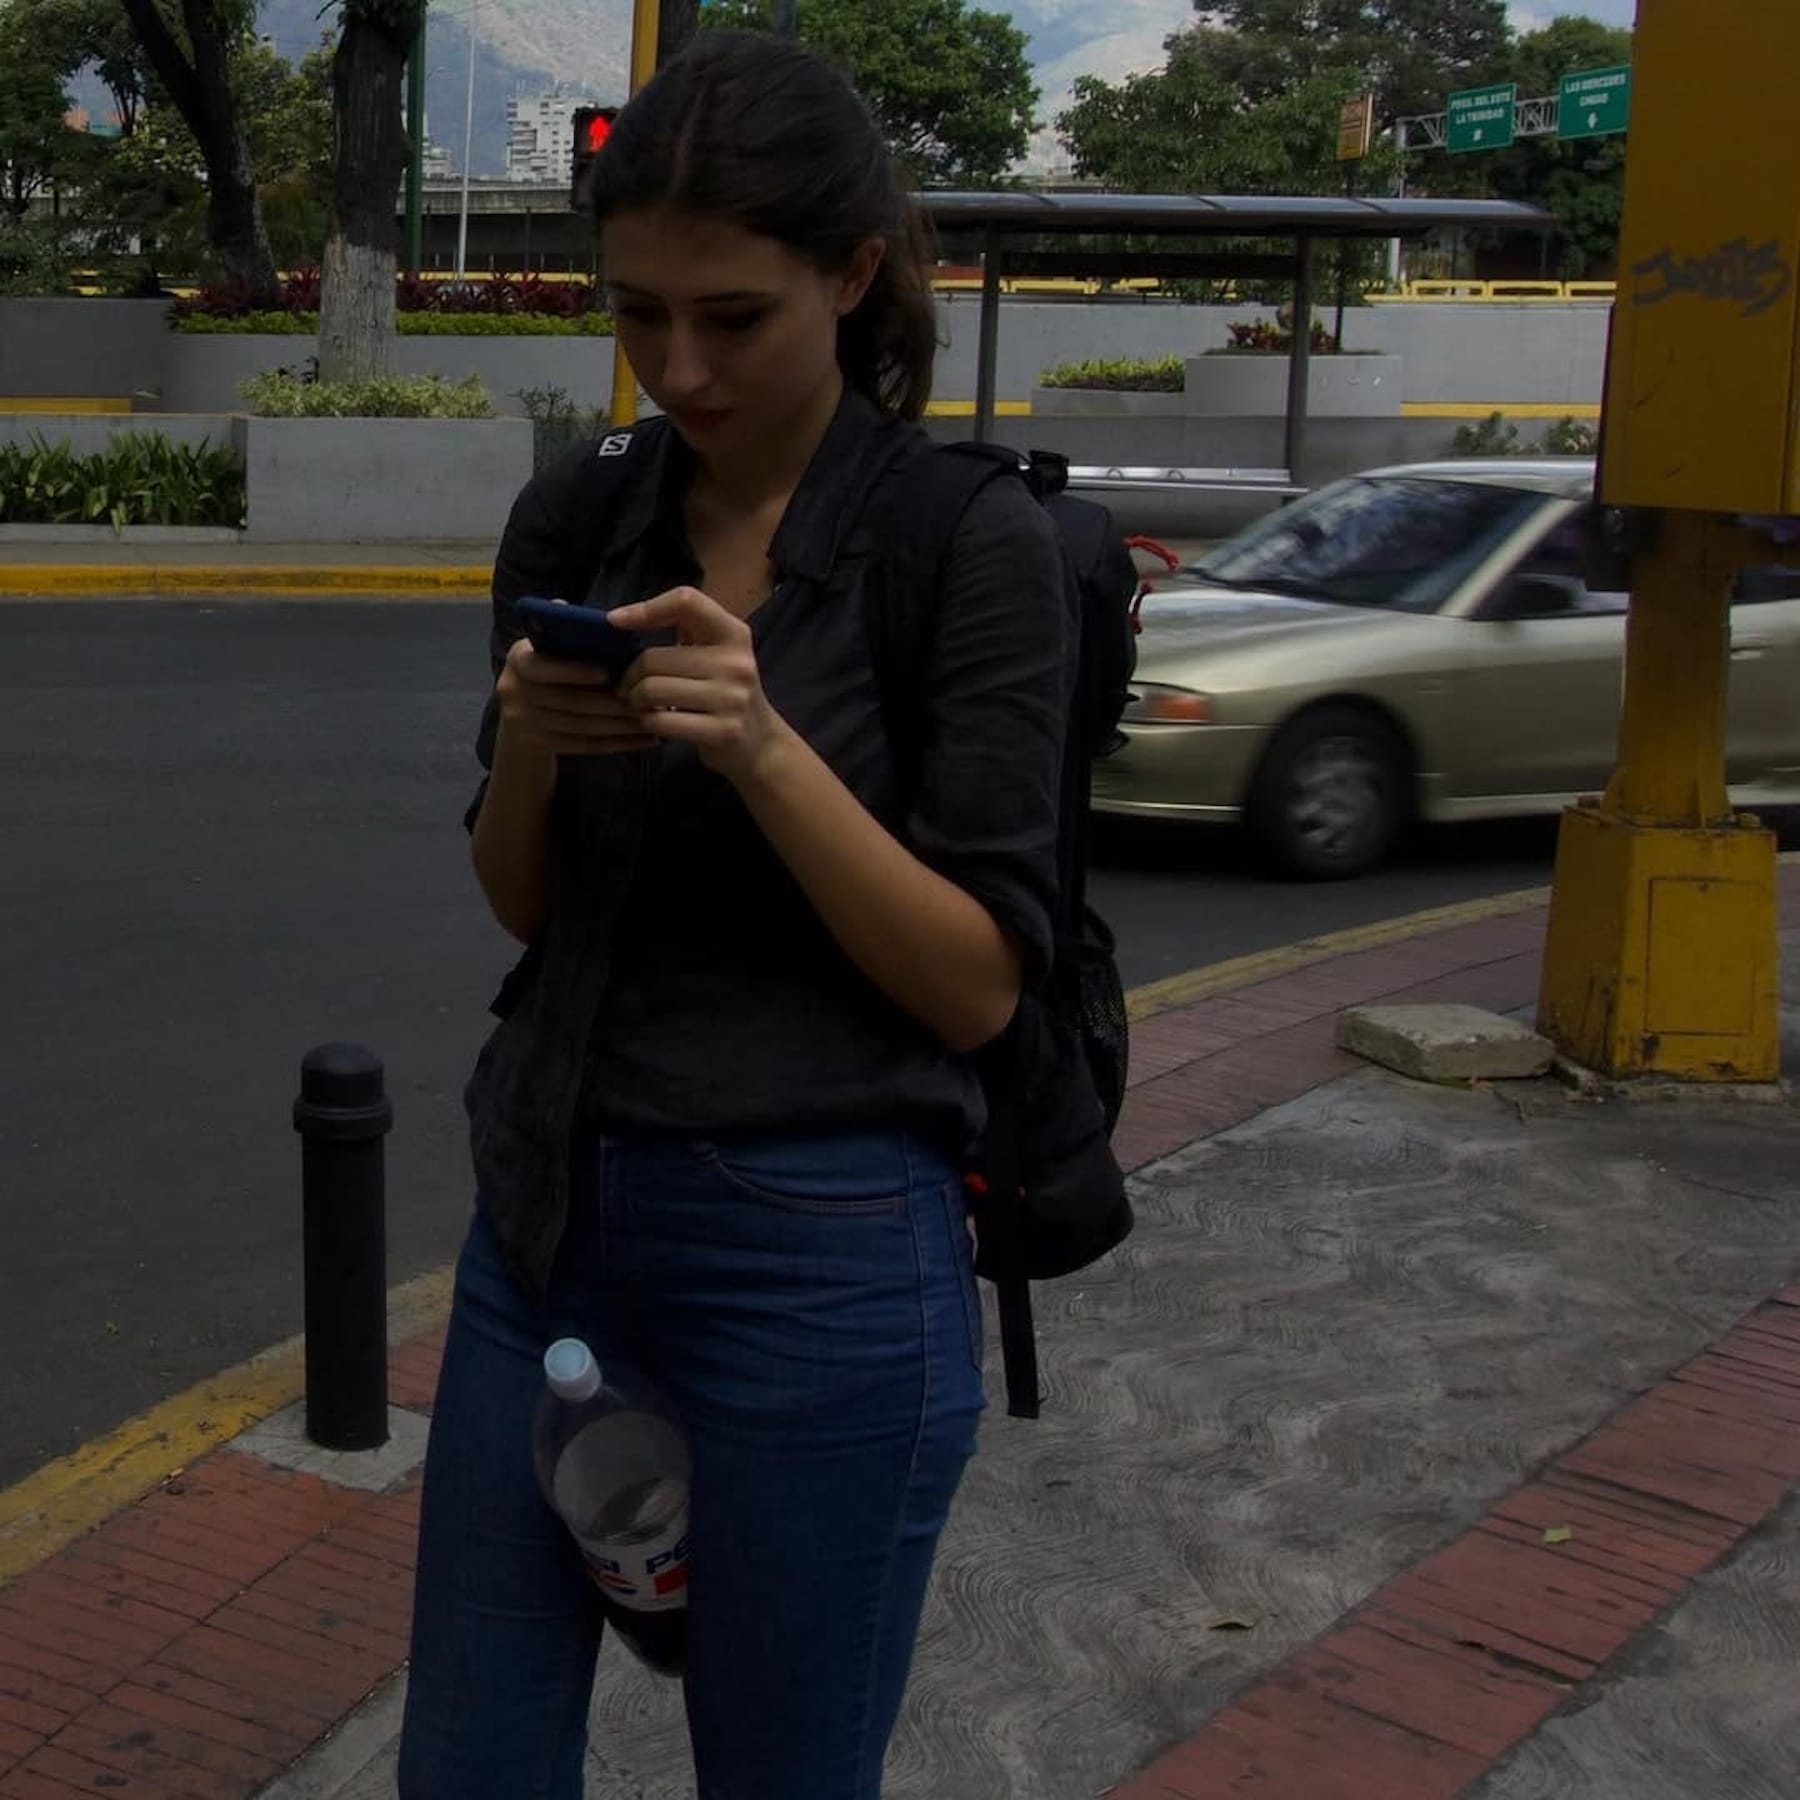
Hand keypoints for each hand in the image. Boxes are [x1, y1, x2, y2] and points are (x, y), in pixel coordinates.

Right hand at [493, 636, 658, 758]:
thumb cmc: (545, 673)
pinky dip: (617, 743)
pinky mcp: (541, 746)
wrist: (518, 724)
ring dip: (621, 725)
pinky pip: (585, 746)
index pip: (541, 666)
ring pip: (581, 726)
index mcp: (519, 660)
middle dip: (612, 703)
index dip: (574, 671)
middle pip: (569, 701)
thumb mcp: (544, 650)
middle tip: (647, 700)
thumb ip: (561, 633)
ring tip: (652, 719)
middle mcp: (515, 691)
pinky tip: (644, 739)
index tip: (607, 674)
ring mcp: (525, 723)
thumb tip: (577, 611)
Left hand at [611, 586, 790, 784]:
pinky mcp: (723, 731)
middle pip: (655, 658)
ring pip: (653, 689)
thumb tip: (620, 619)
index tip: (615, 621)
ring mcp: (733, 698)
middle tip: (627, 687)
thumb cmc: (724, 692)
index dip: (646, 608)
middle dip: (630, 675)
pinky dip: (647, 722)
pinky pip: (661, 721)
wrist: (759, 743)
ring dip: (634, 700)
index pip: (686, 602)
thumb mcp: (717, 653)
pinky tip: (653, 721)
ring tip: (638, 704)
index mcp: (734, 633)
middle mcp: (737, 662)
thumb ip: (685, 630)